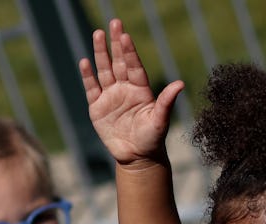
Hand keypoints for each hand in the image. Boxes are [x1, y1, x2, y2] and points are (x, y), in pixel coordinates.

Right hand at [79, 18, 184, 166]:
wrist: (137, 158)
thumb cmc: (152, 139)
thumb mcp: (160, 121)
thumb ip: (166, 101)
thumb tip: (180, 84)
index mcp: (141, 90)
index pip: (134, 66)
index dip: (130, 52)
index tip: (126, 36)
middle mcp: (125, 89)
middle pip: (118, 62)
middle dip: (116, 43)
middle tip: (114, 23)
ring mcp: (110, 97)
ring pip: (104, 70)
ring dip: (101, 53)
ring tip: (98, 33)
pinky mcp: (97, 107)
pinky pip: (92, 88)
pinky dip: (88, 76)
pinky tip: (85, 62)